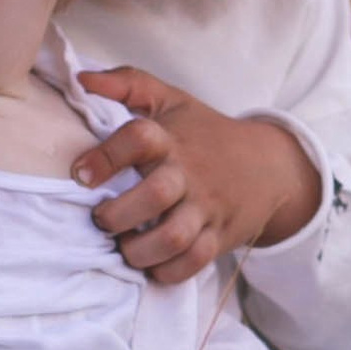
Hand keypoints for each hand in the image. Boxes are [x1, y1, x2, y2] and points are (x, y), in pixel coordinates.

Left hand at [72, 71, 319, 283]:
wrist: (270, 165)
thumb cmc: (205, 132)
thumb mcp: (171, 100)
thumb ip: (127, 84)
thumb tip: (82, 77)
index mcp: (173, 138)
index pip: (139, 138)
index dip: (106, 156)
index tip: (80, 174)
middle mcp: (190, 174)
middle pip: (155, 195)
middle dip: (117, 215)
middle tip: (100, 219)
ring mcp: (207, 208)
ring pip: (173, 237)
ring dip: (138, 250)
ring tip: (123, 246)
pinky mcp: (219, 237)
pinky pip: (194, 263)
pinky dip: (167, 272)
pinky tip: (150, 264)